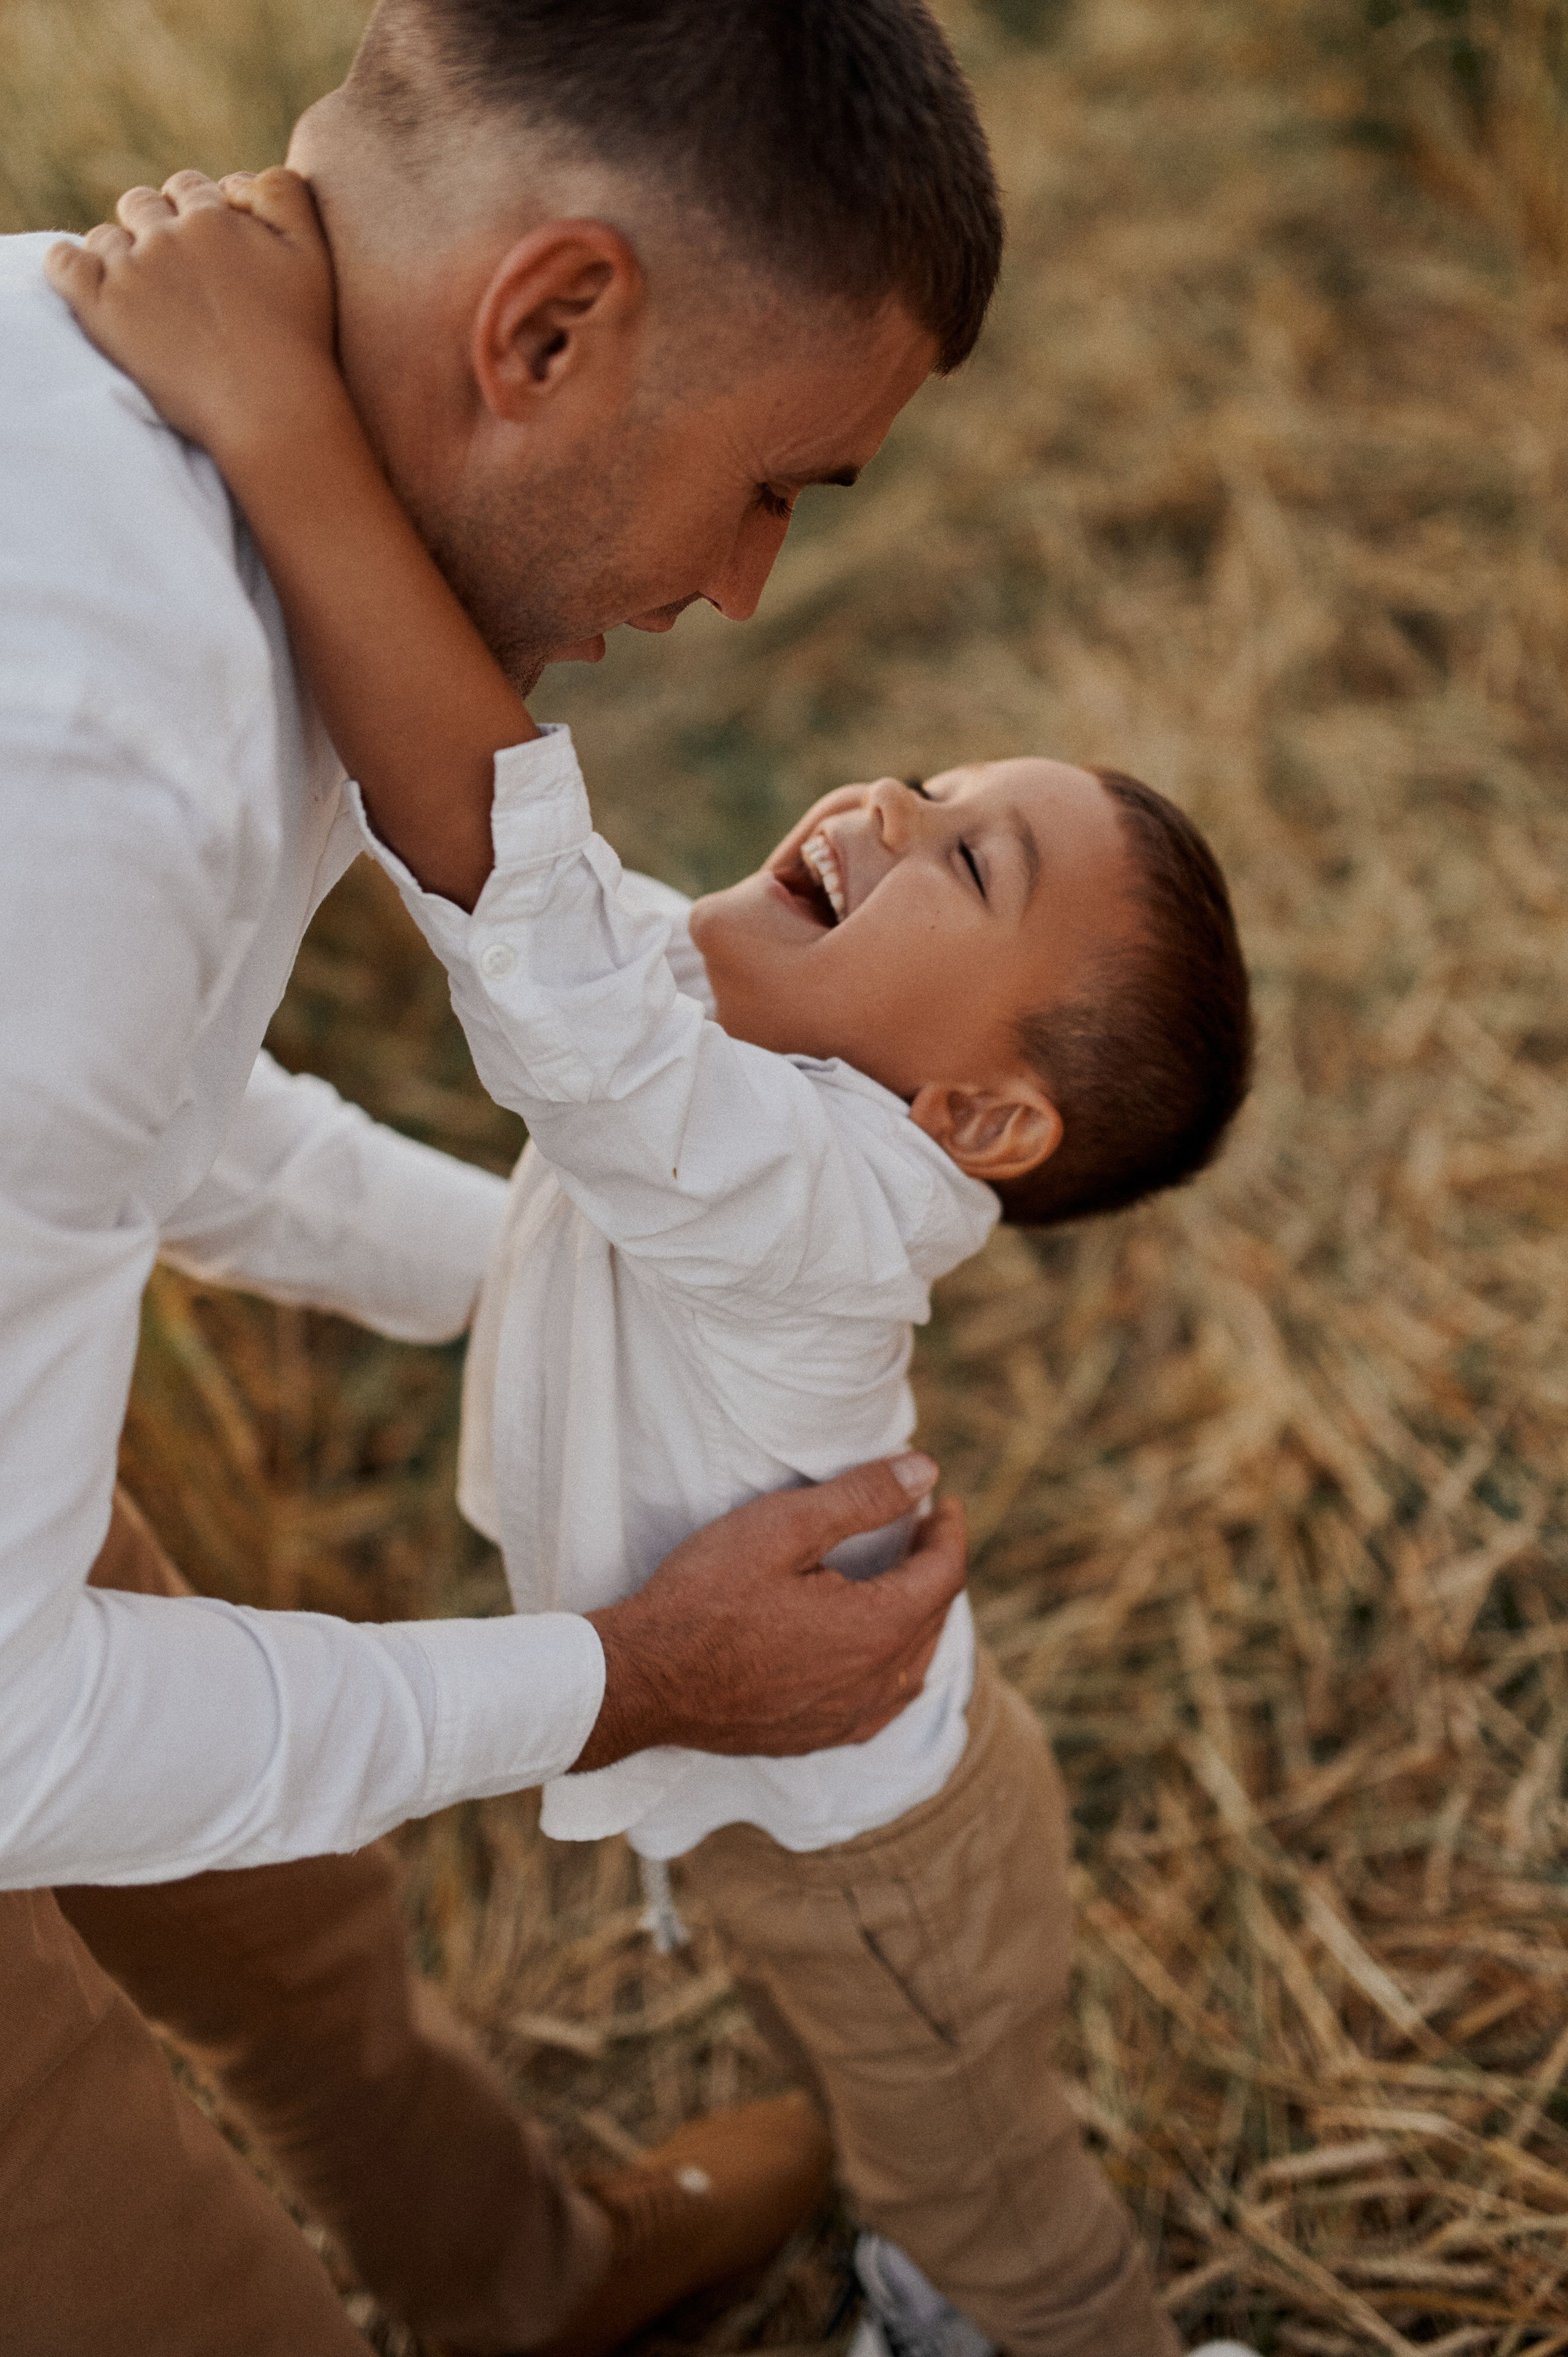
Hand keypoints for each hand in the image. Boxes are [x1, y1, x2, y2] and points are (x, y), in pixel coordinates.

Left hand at [44, 168, 340, 469]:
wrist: (270, 409)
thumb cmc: (298, 339)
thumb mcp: (313, 254)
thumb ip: (284, 195)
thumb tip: (235, 177)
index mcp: (214, 217)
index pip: (188, 188)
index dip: (193, 214)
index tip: (203, 249)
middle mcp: (167, 236)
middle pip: (142, 206)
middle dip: (154, 229)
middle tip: (173, 277)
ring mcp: (131, 272)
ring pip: (105, 237)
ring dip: (119, 256)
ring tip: (145, 298)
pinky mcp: (101, 309)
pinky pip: (64, 264)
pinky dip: (70, 265)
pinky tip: (88, 283)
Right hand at [570, 1454, 966, 1770]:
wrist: (642, 1679)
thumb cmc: (705, 1596)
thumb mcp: (783, 1526)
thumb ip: (862, 1498)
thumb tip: (925, 1469)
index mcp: (876, 1629)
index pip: (943, 1575)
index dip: (948, 1531)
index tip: (941, 1501)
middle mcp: (874, 1685)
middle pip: (932, 1619)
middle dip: (933, 1568)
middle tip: (918, 1527)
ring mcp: (846, 1721)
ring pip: (912, 1666)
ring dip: (916, 1619)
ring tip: (900, 1580)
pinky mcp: (816, 1739)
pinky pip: (881, 1705)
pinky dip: (891, 1668)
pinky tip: (871, 1652)